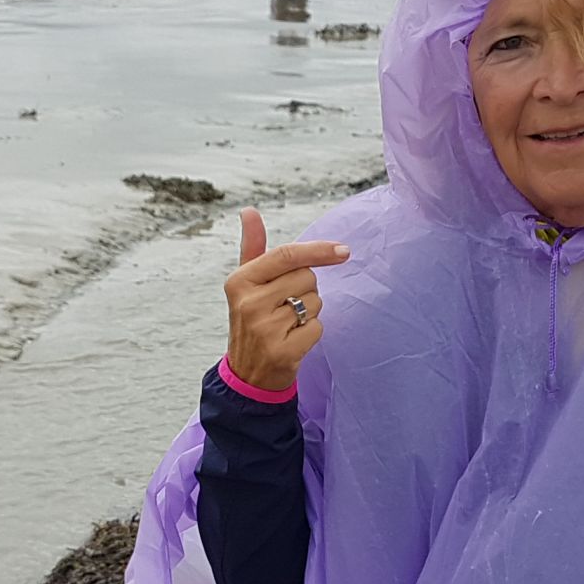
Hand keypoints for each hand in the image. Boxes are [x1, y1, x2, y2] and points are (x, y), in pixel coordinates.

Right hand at [224, 207, 349, 395]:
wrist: (248, 373)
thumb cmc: (252, 320)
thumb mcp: (247, 283)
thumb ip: (253, 246)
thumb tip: (249, 210)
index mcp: (240, 281)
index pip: (287, 255)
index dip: (318, 250)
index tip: (344, 251)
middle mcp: (249, 303)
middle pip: (307, 277)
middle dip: (306, 289)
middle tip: (286, 306)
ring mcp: (264, 329)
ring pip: (315, 302)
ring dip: (310, 312)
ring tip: (288, 324)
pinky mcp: (282, 351)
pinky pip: (318, 327)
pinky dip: (312, 333)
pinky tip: (293, 340)